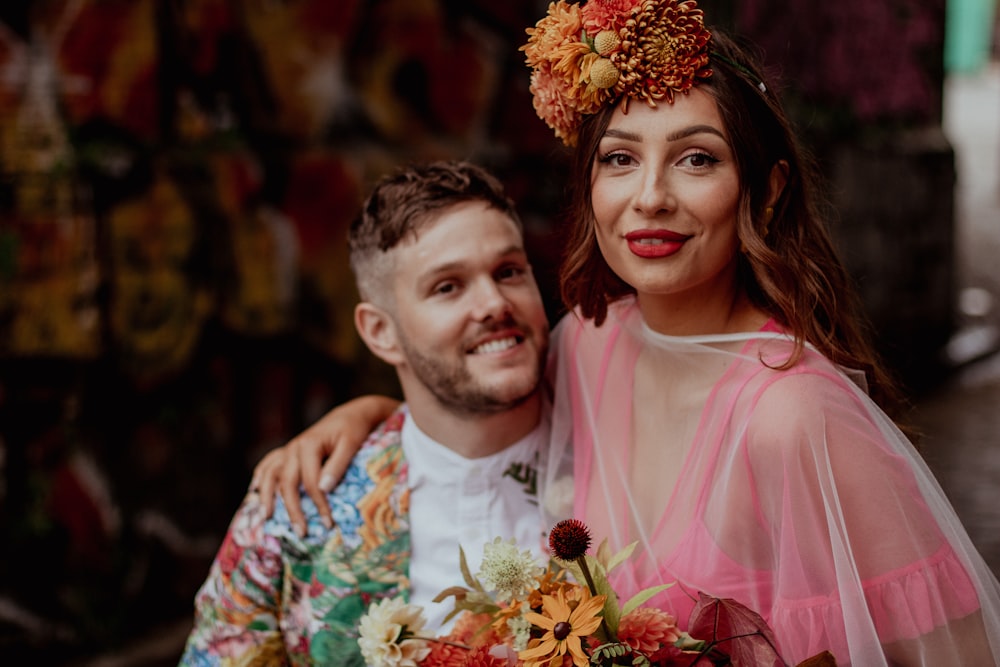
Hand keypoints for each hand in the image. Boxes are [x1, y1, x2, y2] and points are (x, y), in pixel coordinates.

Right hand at [249, 395, 400, 535]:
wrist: (350, 415)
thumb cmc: (353, 429)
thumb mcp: (350, 444)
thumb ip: (337, 465)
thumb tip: (324, 489)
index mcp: (309, 445)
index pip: (311, 482)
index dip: (319, 504)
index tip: (328, 523)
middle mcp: (294, 447)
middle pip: (287, 483)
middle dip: (292, 510)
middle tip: (301, 532)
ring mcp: (289, 449)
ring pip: (271, 474)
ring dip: (266, 496)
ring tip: (266, 517)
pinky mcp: (289, 451)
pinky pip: (269, 463)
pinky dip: (260, 475)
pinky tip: (254, 490)